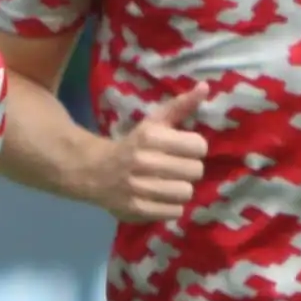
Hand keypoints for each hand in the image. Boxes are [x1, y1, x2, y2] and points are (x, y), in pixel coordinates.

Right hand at [91, 83, 209, 222]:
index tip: (183, 149)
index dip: (194, 148)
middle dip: (188, 169)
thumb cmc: (133, 144)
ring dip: (180, 189)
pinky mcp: (137, 209)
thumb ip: (181, 106)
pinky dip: (170, 206)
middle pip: (195, 171)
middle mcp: (144, 161)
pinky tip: (159, 197)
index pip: (199, 146)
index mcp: (150, 136)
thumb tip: (205, 87)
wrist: (94, 171)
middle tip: (175, 168)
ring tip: (168, 184)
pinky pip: (175, 212)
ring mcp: (139, 187)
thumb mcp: (153, 123)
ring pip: (186, 193)